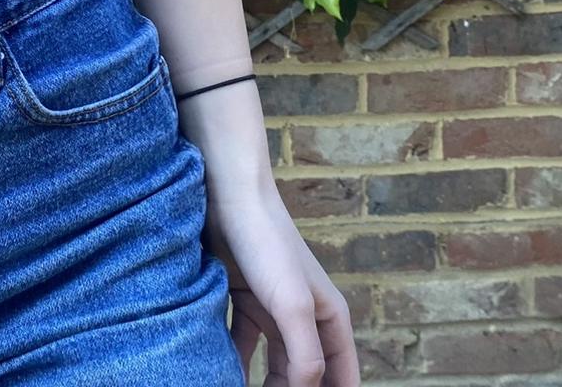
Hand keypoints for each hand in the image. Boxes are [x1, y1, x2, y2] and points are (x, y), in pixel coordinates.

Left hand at [202, 182, 359, 386]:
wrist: (227, 193)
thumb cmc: (266, 242)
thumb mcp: (293, 304)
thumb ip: (305, 357)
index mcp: (330, 320)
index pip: (342, 380)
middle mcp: (305, 317)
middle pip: (306, 377)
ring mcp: (273, 307)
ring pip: (272, 364)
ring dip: (262, 385)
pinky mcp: (242, 297)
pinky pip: (241, 342)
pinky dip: (233, 363)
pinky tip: (219, 375)